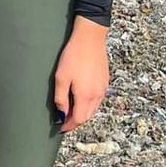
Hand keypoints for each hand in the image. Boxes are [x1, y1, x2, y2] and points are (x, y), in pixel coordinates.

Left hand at [53, 18, 109, 132]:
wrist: (90, 38)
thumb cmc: (74, 56)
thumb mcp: (61, 77)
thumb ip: (60, 98)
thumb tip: (61, 113)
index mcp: (85, 96)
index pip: (78, 119)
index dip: (69, 126)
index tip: (61, 128)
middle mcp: (97, 95)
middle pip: (87, 116)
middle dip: (76, 121)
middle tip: (64, 120)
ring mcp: (102, 88)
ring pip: (93, 108)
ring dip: (83, 112)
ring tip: (71, 110)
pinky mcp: (105, 81)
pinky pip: (97, 99)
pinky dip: (89, 103)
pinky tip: (81, 97)